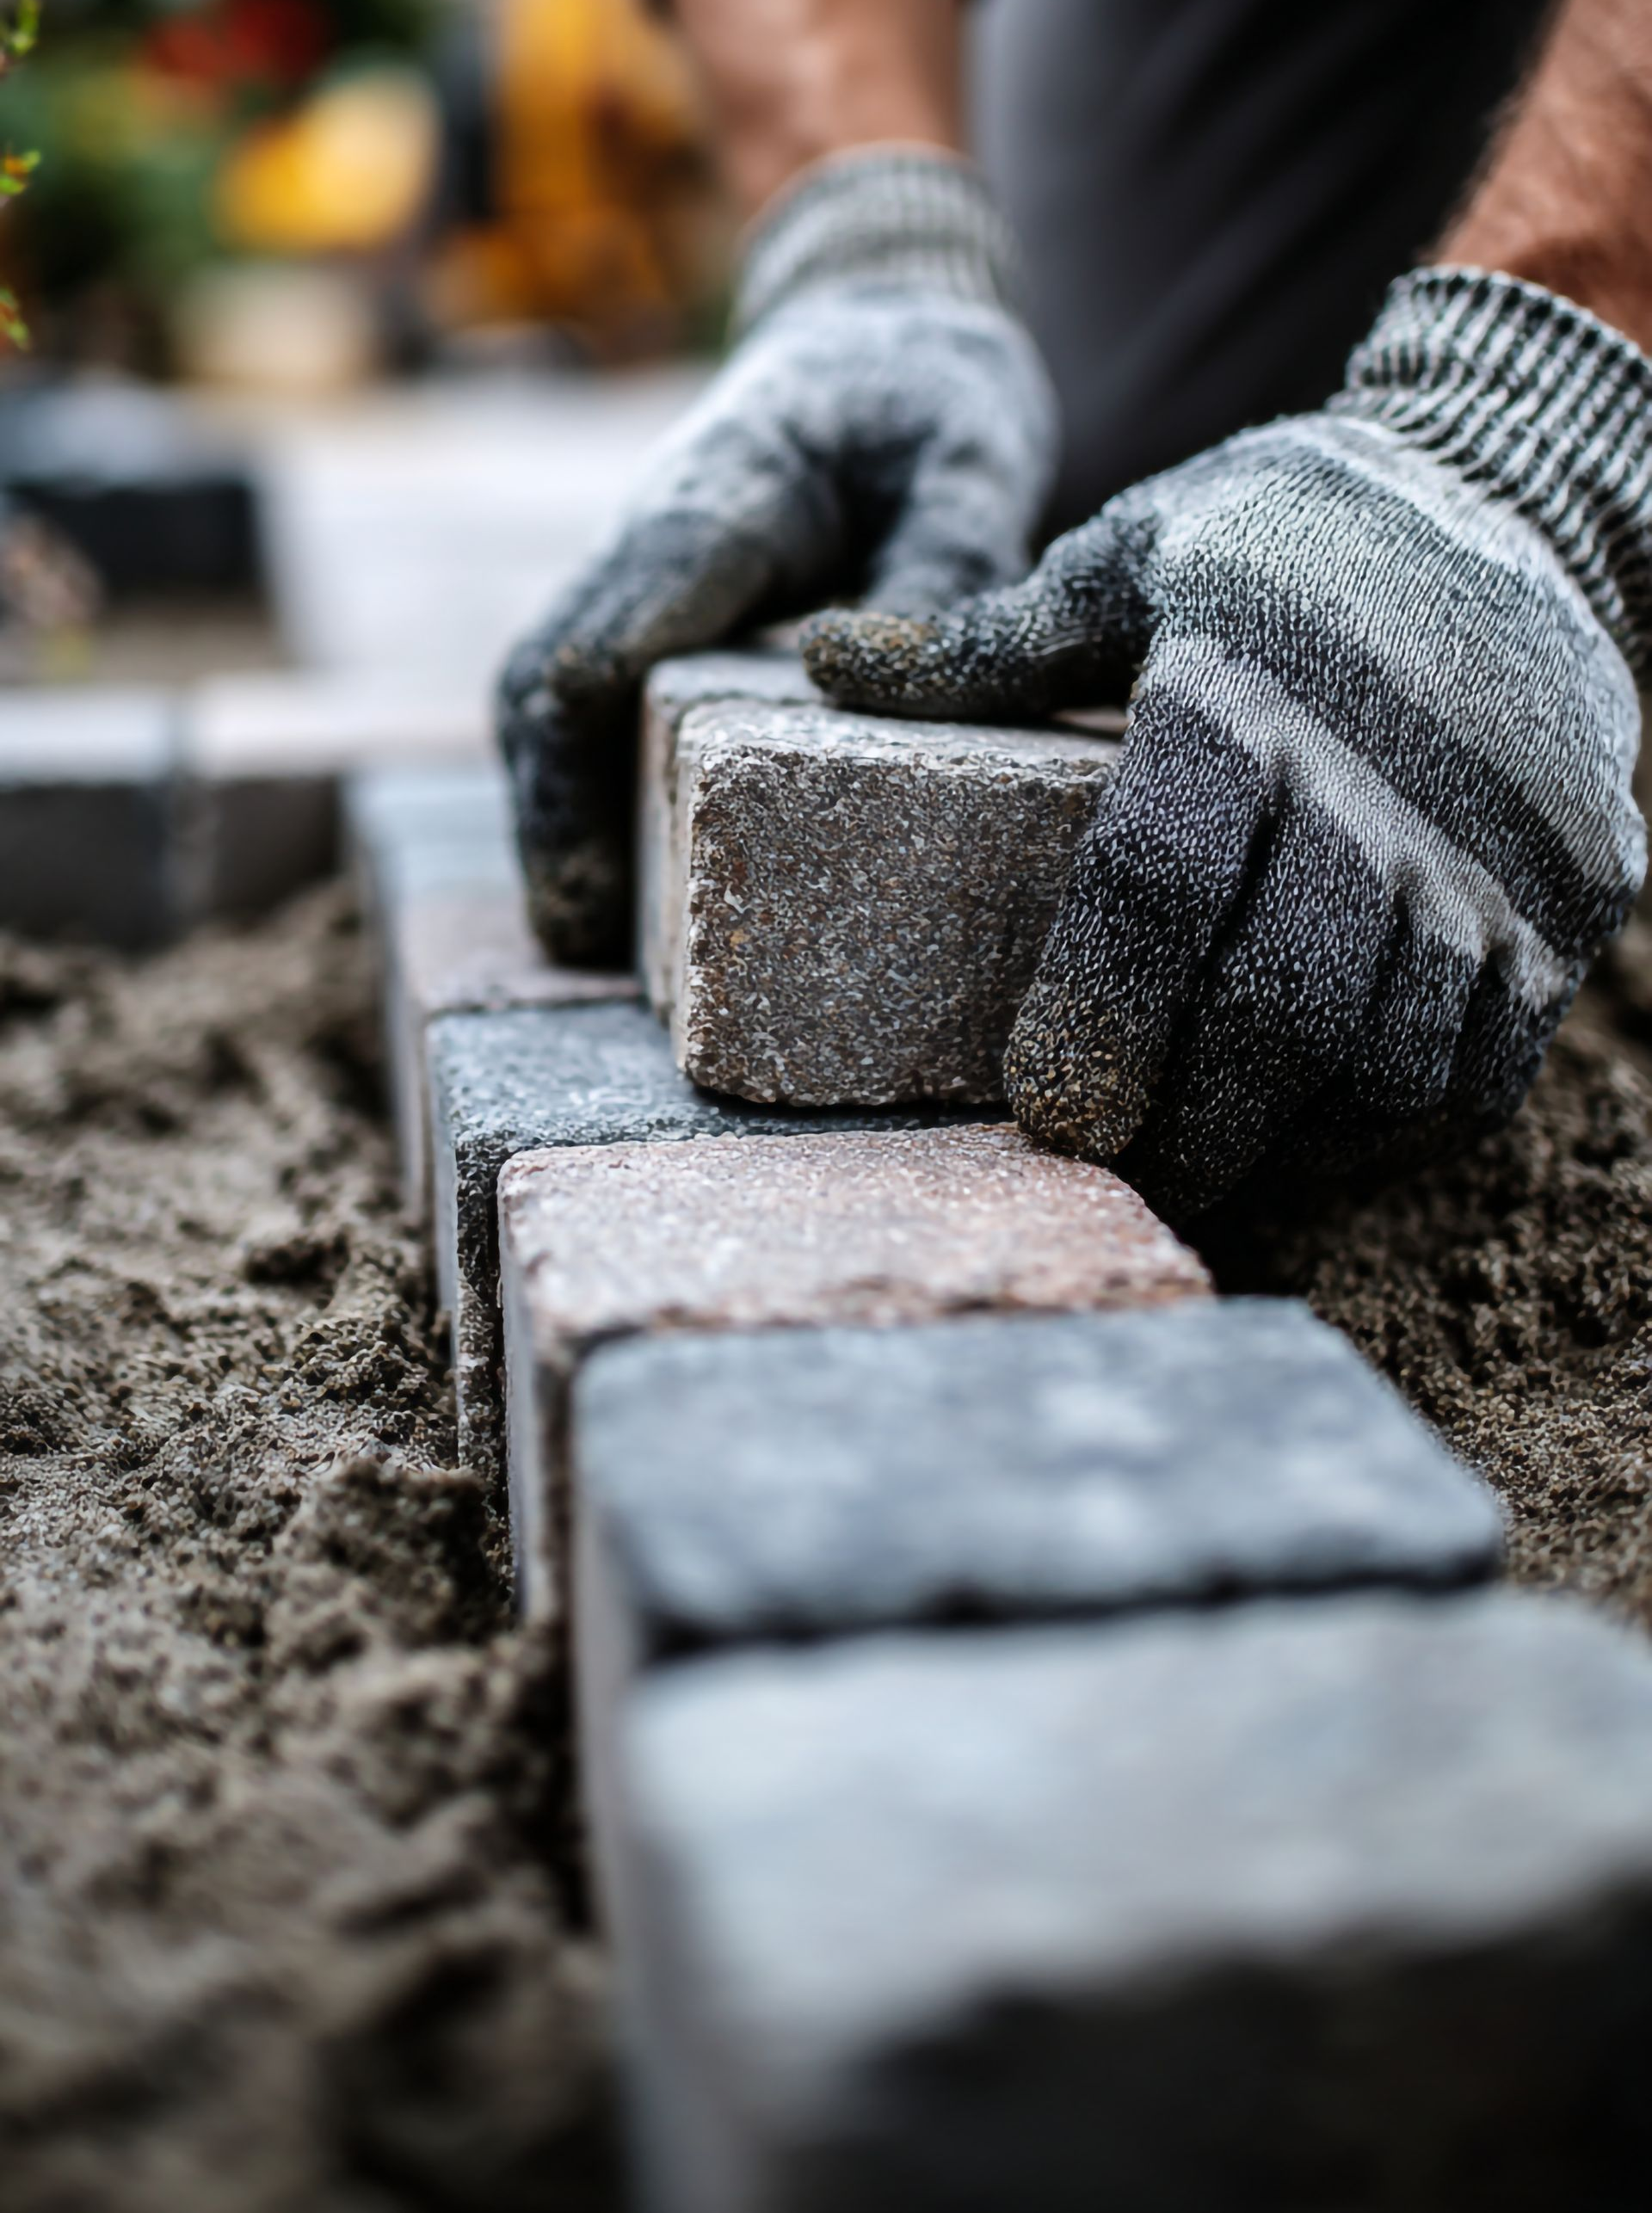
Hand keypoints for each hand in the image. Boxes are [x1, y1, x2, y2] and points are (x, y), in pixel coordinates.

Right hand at [497, 150, 1055, 965]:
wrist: (879, 331)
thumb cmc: (924, 395)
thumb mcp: (967, 456)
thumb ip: (944, 571)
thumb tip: (874, 691)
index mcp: (709, 511)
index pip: (594, 651)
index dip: (575, 784)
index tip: (590, 892)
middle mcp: (647, 550)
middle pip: (541, 690)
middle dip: (548, 819)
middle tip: (580, 944)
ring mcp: (640, 584)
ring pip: (550, 704)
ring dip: (555, 813)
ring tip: (590, 940)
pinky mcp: (660, 617)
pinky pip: (597, 706)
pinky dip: (592, 787)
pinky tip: (626, 883)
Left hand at [804, 269, 1651, 1218]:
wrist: (1521, 499)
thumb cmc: (1286, 538)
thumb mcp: (1131, 554)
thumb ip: (987, 640)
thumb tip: (823, 661)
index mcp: (1247, 687)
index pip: (1159, 882)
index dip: (1095, 1014)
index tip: (1044, 1106)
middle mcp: (1386, 777)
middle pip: (1278, 1009)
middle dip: (1184, 1122)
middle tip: (1113, 1163)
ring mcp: (1498, 849)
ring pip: (1387, 1063)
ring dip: (1285, 1142)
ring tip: (1204, 1159)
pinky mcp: (1571, 899)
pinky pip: (1481, 1067)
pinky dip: (1389, 1129)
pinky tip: (1312, 1129)